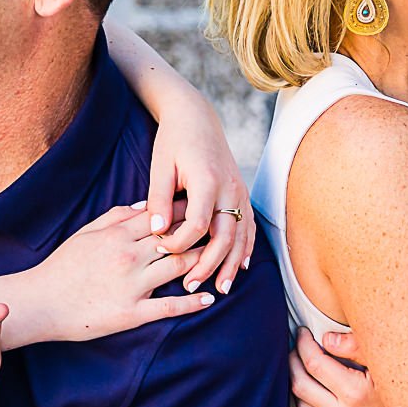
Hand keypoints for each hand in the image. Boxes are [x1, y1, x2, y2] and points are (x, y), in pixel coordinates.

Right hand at [27, 203, 217, 342]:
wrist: (41, 302)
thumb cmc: (62, 266)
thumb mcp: (86, 233)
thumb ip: (117, 217)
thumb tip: (147, 204)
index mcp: (117, 235)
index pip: (160, 217)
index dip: (184, 210)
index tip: (203, 205)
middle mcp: (128, 257)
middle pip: (176, 239)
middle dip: (200, 232)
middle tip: (220, 229)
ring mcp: (132, 285)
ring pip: (178, 267)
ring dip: (202, 262)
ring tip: (219, 259)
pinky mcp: (132, 312)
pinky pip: (169, 306)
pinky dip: (192, 302)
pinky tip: (208, 298)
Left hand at [147, 95, 255, 294]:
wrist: (197, 117)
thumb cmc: (174, 141)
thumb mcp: (160, 166)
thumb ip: (159, 199)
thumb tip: (157, 230)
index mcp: (207, 181)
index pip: (197, 225)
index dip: (178, 243)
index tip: (159, 248)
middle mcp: (229, 189)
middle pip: (224, 237)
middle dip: (208, 265)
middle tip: (190, 286)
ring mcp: (240, 192)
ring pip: (241, 236)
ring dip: (231, 264)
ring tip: (220, 289)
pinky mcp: (242, 194)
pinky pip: (250, 227)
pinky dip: (245, 249)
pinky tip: (238, 267)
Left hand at [290, 328, 407, 406]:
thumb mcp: (388, 360)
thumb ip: (357, 345)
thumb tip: (326, 339)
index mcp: (355, 393)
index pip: (314, 363)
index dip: (303, 344)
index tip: (302, 333)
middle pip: (300, 385)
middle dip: (292, 361)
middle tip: (296, 346)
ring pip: (303, 406)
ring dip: (298, 383)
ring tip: (302, 365)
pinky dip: (309, 403)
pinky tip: (315, 388)